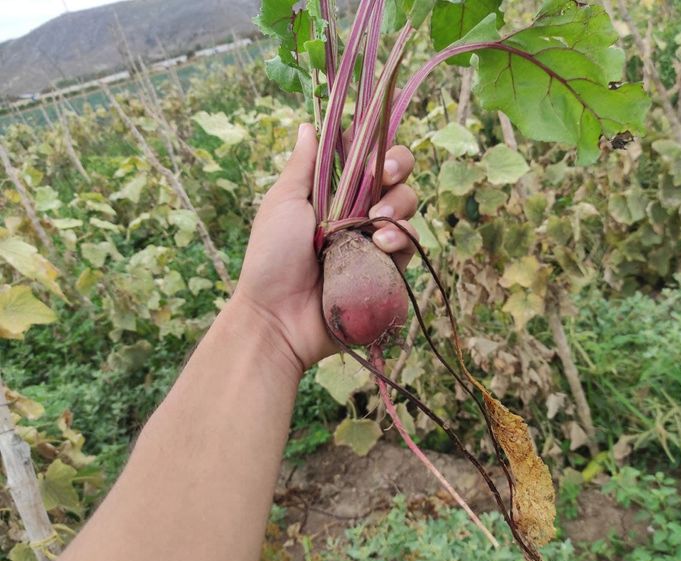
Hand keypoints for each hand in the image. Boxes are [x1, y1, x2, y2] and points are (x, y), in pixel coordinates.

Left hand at [232, 123, 418, 371]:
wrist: (278, 316)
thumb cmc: (271, 258)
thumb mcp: (282, 203)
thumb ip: (303, 166)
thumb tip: (309, 124)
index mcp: (333, 192)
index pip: (365, 157)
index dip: (376, 144)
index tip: (374, 140)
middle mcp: (358, 211)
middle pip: (396, 176)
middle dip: (397, 167)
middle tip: (384, 176)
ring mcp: (374, 241)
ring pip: (407, 206)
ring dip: (398, 204)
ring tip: (375, 222)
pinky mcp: (387, 270)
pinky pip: (409, 245)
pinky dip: (402, 239)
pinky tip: (382, 245)